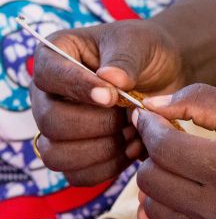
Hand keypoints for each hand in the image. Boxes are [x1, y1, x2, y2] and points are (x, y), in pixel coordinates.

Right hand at [30, 18, 187, 185]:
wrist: (165, 74)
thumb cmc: (144, 52)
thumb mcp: (139, 44)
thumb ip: (124, 60)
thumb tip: (110, 80)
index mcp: (54, 58)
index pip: (48, 75)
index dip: (78, 89)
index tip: (111, 96)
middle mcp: (48, 96)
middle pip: (51, 123)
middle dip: (97, 125)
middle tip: (132, 116)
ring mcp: (58, 129)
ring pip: (58, 155)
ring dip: (103, 150)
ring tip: (135, 132)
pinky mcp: (78, 154)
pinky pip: (79, 175)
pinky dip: (109, 168)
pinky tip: (134, 150)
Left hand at [132, 83, 215, 218]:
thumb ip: (202, 101)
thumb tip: (151, 105)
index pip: (164, 149)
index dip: (151, 127)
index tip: (153, 116)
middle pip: (150, 183)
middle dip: (153, 156)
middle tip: (172, 142)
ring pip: (157, 211)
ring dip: (164, 185)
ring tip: (189, 169)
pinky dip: (182, 211)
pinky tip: (206, 196)